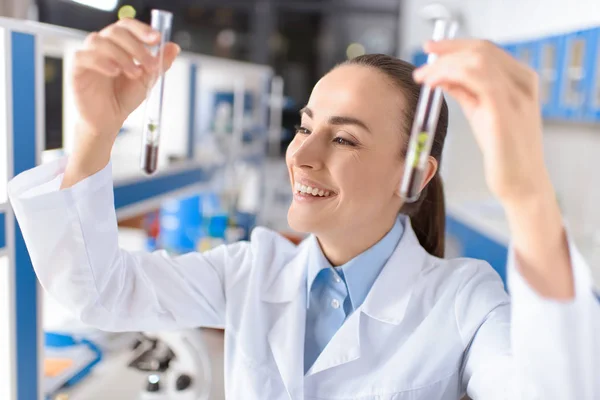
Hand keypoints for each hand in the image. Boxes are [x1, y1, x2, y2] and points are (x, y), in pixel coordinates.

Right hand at [72, 18, 179, 139]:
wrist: (109, 120)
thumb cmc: (124, 97)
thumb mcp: (147, 80)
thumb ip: (159, 63)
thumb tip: (174, 47)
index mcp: (119, 44)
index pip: (127, 26)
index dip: (142, 29)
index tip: (157, 39)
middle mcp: (102, 46)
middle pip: (115, 31)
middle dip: (136, 47)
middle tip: (150, 64)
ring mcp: (88, 55)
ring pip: (100, 41)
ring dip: (121, 55)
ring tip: (135, 73)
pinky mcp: (76, 68)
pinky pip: (83, 56)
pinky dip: (100, 61)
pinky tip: (115, 71)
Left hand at [413, 39, 551, 204]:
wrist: (522, 183)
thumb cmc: (505, 152)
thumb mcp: (482, 113)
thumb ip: (466, 91)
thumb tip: (443, 75)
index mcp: (521, 80)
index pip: (487, 49)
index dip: (455, 45)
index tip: (432, 49)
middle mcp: (522, 83)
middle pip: (481, 50)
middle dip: (446, 51)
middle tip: (422, 63)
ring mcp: (515, 96)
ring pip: (477, 60)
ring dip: (444, 64)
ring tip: (424, 77)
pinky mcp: (503, 112)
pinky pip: (476, 79)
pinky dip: (450, 75)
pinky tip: (434, 84)